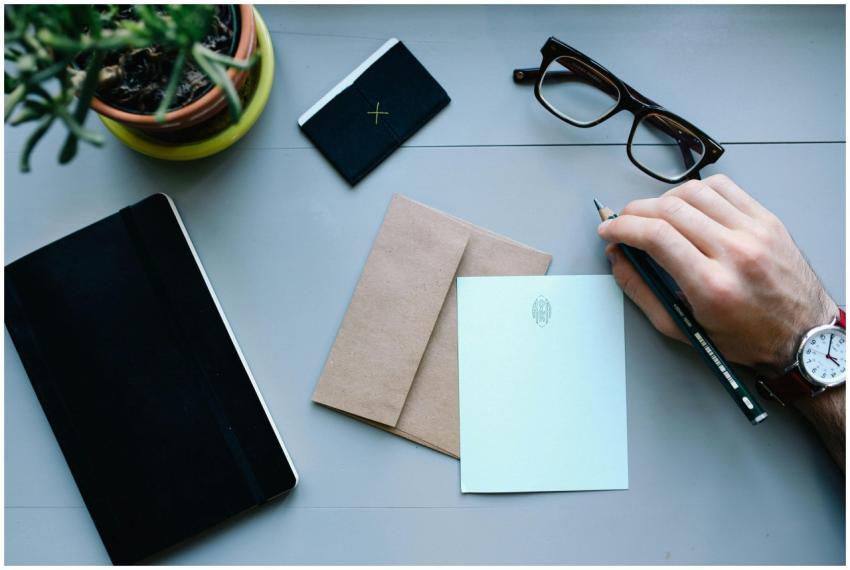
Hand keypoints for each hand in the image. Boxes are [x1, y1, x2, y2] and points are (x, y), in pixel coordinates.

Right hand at [597, 174, 837, 375]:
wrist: (802, 335)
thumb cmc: (745, 337)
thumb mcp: (683, 327)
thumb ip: (642, 292)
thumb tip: (617, 259)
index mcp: (712, 285)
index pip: (656, 236)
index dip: (622, 227)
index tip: (608, 230)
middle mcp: (735, 253)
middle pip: (670, 209)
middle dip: (635, 211)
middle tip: (623, 222)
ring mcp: (755, 232)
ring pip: (695, 192)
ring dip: (663, 198)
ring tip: (654, 215)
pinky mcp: (768, 220)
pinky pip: (724, 187)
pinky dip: (697, 190)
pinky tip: (687, 205)